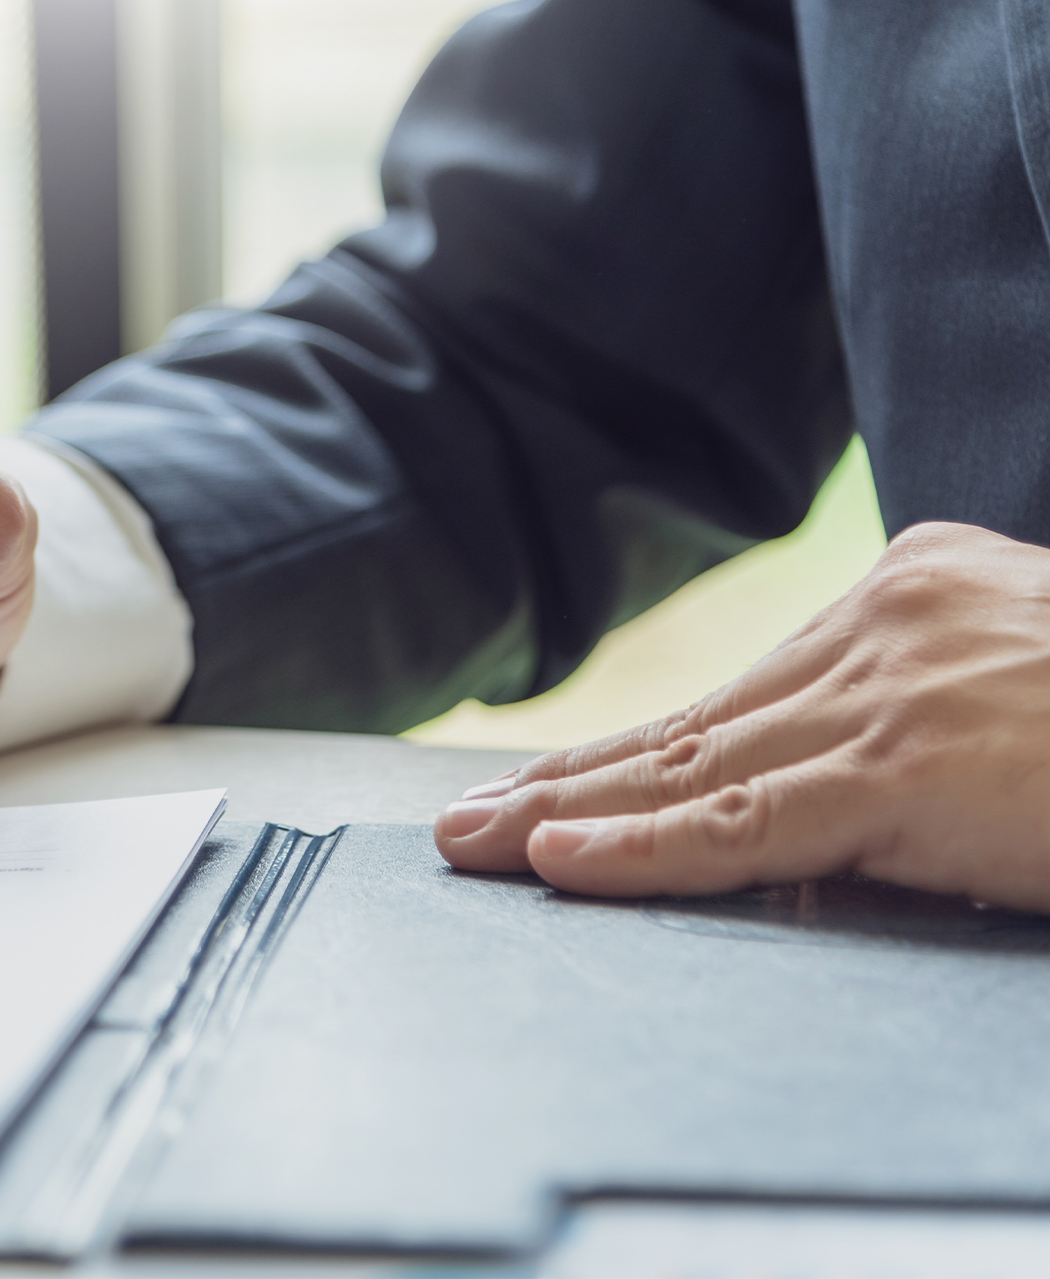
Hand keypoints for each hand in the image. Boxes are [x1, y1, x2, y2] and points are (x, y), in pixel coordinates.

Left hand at [435, 522, 1049, 911]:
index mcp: (912, 595)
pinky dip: (642, 849)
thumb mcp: (1028, 686)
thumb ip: (929, 718)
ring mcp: (891, 695)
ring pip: (692, 771)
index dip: (633, 752)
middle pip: (692, 727)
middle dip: (569, 784)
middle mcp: (885, 627)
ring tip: (474, 849)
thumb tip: (842, 792)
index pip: (740, 695)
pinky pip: (744, 822)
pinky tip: (558, 863)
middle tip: (465, 822)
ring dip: (568, 818)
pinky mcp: (910, 769)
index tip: (549, 786)